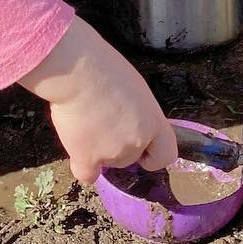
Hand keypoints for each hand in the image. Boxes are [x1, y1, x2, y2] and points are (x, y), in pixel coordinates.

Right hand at [20, 18, 177, 183]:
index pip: (166, 154)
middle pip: (130, 157)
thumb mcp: (135, 89)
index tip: (141, 146)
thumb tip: (128, 122)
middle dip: (118, 145)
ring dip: (98, 150)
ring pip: (107, 163)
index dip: (152, 153)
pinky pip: (87, 174)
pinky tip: (77, 147)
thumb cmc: (106, 69)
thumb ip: (138, 113)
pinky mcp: (88, 159)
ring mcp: (113, 153)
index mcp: (154, 122)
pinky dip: (82, 164)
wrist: (79, 72)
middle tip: (102, 121)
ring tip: (85, 121)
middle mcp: (138, 142)